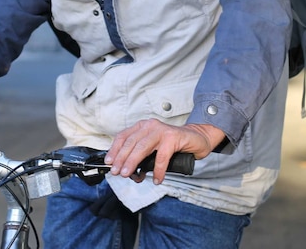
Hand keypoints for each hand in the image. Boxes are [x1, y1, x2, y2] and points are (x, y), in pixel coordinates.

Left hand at [105, 119, 224, 184]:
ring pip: (143, 147)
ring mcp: (161, 130)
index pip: (123, 136)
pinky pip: (162, 156)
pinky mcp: (173, 137)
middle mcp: (150, 126)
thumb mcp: (153, 149)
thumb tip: (129, 172)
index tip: (108, 162)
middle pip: (131, 142)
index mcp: (142, 127)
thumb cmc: (172, 146)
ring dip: (133, 162)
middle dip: (121, 159)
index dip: (114, 149)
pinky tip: (157, 179)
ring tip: (129, 175)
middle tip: (117, 172)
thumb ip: (141, 157)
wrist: (196, 138)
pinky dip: (158, 170)